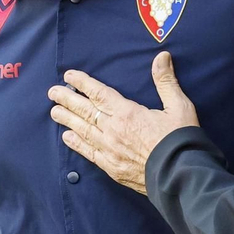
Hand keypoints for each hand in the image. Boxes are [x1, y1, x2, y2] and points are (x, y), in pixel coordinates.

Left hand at [48, 52, 199, 194]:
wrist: (181, 176)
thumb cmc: (181, 140)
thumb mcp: (179, 106)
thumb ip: (166, 81)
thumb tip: (162, 56)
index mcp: (127, 113)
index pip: (99, 93)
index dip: (82, 83)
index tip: (69, 75)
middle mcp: (113, 130)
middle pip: (84, 111)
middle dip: (67, 99)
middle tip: (52, 92)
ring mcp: (110, 150)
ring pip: (82, 131)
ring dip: (67, 120)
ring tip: (54, 111)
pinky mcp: (112, 168)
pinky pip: (89, 153)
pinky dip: (76, 144)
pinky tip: (67, 138)